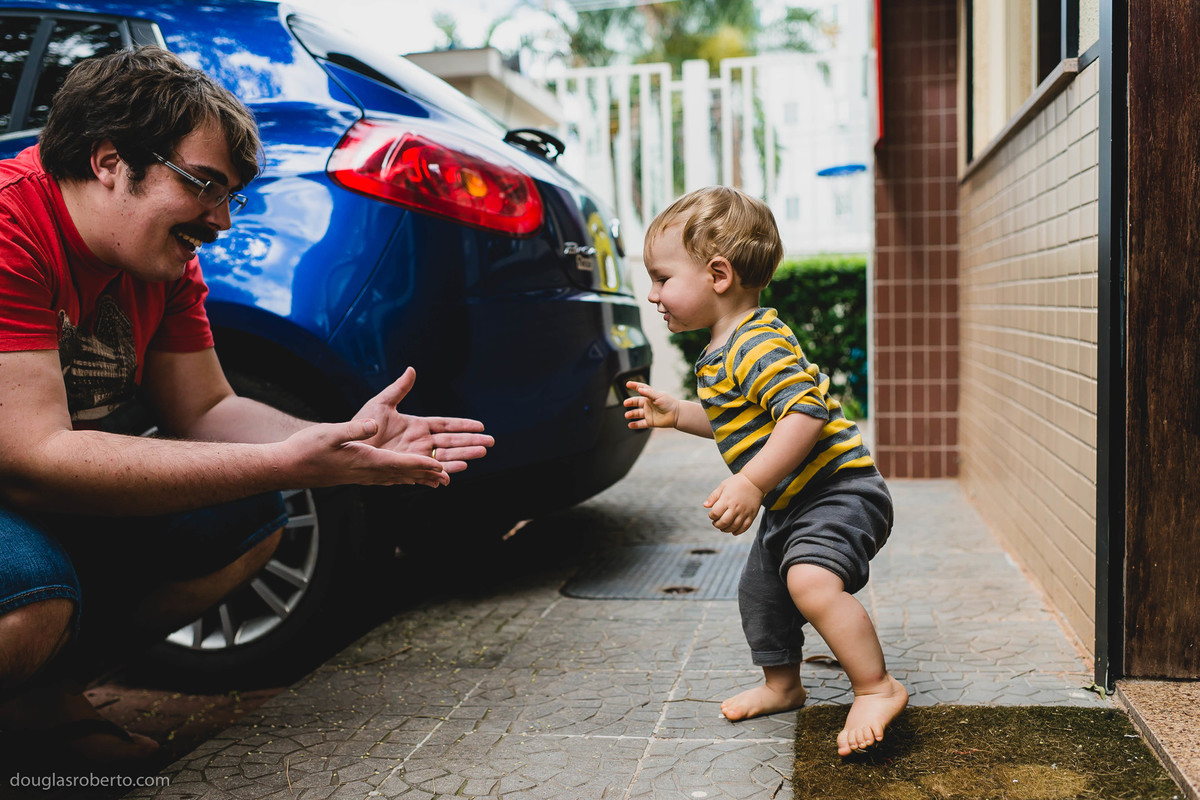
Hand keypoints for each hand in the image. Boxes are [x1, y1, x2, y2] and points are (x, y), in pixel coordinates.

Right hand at [280, 418, 449, 487]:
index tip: (441, 467)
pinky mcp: (357, 476)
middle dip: (428, 475)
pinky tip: (408, 479)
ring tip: (438, 481)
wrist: (287, 467)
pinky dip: (403, 478)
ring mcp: (362, 477)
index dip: (421, 465)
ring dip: (419, 479)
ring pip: (397, 478)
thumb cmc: (306, 449)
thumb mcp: (329, 433)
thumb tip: (373, 425)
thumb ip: (353, 429)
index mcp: (364, 461)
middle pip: (405, 475)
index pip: (399, 464)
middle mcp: (367, 473)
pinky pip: (387, 478)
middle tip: (451, 479)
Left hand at [350, 367, 494, 476]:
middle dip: (471, 442)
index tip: (481, 425)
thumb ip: (399, 388)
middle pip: (451, 442)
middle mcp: (420, 442)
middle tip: (490, 443)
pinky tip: (452, 475)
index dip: (463, 425)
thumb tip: (411, 369)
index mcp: (418, 425)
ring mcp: (415, 456)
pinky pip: (427, 472)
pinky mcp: (407, 469)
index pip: (446, 425)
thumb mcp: (381, 403)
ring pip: (444, 457)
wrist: (345, 444)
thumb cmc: (361, 423)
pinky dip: (440, 474)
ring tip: (479, 455)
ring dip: (462, 457)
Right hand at [623, 381, 679, 429]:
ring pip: (637, 413)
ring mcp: (649, 413)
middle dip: (630, 402)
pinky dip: (635, 425)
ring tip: (627, 415)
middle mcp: (648, 404)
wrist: (677, 415)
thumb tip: (639, 389)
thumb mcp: (659, 396)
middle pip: (636, 402)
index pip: (641, 389)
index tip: (628, 384)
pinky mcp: (650, 421)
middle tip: (625, 403)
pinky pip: (641, 423)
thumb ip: (649, 393)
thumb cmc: (669, 403)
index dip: (635, 386)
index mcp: (650, 396)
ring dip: (631, 414)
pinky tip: (630, 425)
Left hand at [703, 473, 763, 534]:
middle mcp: (735, 507)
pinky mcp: (752, 515)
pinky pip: (745, 527)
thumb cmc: (737, 483)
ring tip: (723, 528)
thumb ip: (713, 497)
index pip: (715, 513)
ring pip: (734, 527)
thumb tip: (705, 506)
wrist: (755, 481)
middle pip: (724, 522)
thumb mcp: (723, 486)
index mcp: (727, 499)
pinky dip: (738, 531)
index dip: (711, 516)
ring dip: (726, 530)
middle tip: (716, 523)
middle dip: (717, 525)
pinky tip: (733, 532)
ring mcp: (744, 512)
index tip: (712, 514)